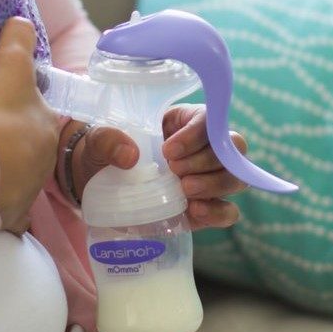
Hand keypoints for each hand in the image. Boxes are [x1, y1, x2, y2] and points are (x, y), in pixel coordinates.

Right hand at [0, 18, 58, 234]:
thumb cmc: (0, 114)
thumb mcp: (9, 65)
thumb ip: (17, 40)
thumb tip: (21, 19)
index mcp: (47, 128)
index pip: (44, 118)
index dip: (29, 113)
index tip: (12, 113)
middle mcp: (44, 162)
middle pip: (32, 151)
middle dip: (17, 146)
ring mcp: (27, 190)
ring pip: (21, 180)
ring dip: (8, 174)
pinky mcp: (8, 213)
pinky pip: (6, 211)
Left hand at [59, 104, 247, 230]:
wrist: (96, 189)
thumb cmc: (102, 154)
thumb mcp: (97, 140)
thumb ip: (107, 140)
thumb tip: (129, 155)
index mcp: (183, 121)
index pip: (210, 119)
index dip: (197, 134)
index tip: (169, 150)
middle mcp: (203, 149)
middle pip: (232, 148)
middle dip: (205, 160)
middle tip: (174, 171)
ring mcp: (206, 180)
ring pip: (236, 178)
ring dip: (214, 184)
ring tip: (184, 189)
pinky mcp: (204, 209)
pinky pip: (227, 211)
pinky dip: (217, 212)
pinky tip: (194, 211)